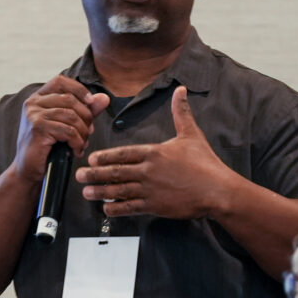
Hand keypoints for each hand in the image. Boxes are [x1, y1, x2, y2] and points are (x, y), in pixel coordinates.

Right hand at [14, 75, 110, 182]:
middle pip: (70, 99)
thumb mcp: (66, 125)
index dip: (79, 89)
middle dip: (86, 117)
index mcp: (37, 98)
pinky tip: (76, 151)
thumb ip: (84, 110)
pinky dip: (77, 142)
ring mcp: (34, 115)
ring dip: (83, 132)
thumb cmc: (47, 148)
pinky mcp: (38, 129)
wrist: (28, 170)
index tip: (91, 103)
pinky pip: (68, 131)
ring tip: (82, 144)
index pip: (60, 81)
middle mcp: (33, 103)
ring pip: (71, 116)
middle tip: (88, 132)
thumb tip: (104, 98)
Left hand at [75, 85, 236, 218]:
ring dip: (101, 191)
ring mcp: (151, 190)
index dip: (106, 157)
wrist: (218, 190)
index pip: (124, 153)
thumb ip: (181, 113)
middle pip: (116, 172)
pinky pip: (131, 207)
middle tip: (80, 175)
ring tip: (86, 192)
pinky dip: (117, 208)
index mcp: (154, 152)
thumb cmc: (206, 163)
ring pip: (120, 190)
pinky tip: (106, 208)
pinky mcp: (156, 206)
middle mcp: (149, 171)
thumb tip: (180, 90)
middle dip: (95, 174)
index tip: (91, 158)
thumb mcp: (192, 134)